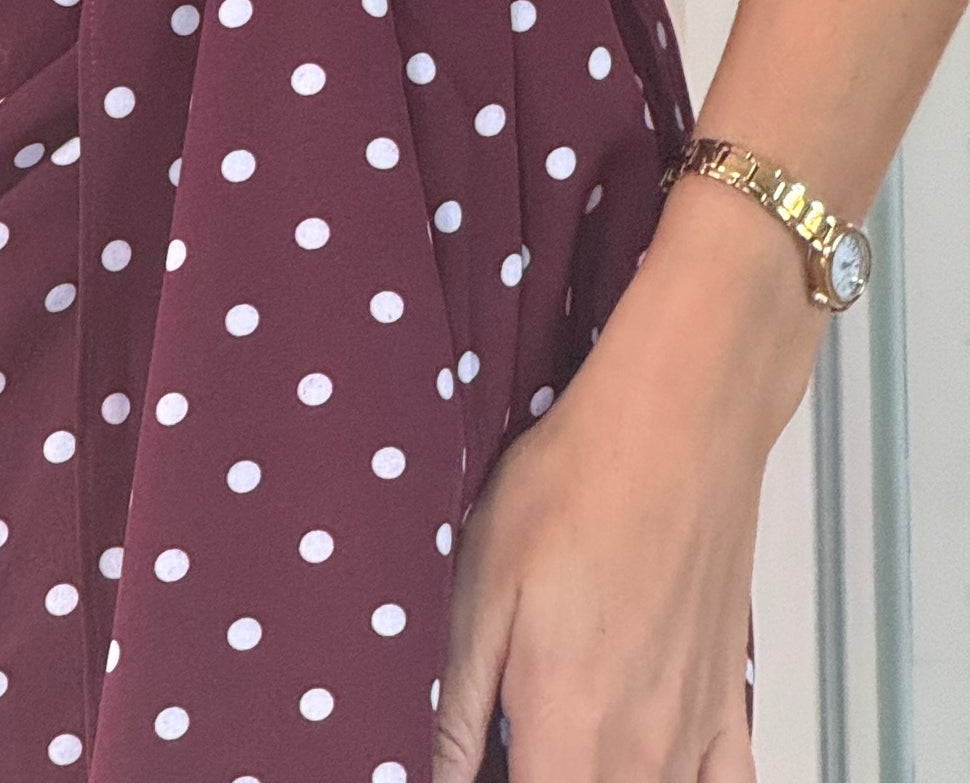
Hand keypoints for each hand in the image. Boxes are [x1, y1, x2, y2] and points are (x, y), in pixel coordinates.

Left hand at [430, 176, 824, 779]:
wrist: (677, 422)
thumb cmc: (574, 487)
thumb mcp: (481, 589)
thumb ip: (461, 707)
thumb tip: (441, 776)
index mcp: (567, 732)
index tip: (482, 756)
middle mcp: (641, 752)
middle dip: (543, 773)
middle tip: (508, 733)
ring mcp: (693, 731)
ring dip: (601, 777)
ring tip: (563, 737)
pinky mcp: (728, 699)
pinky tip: (649, 759)